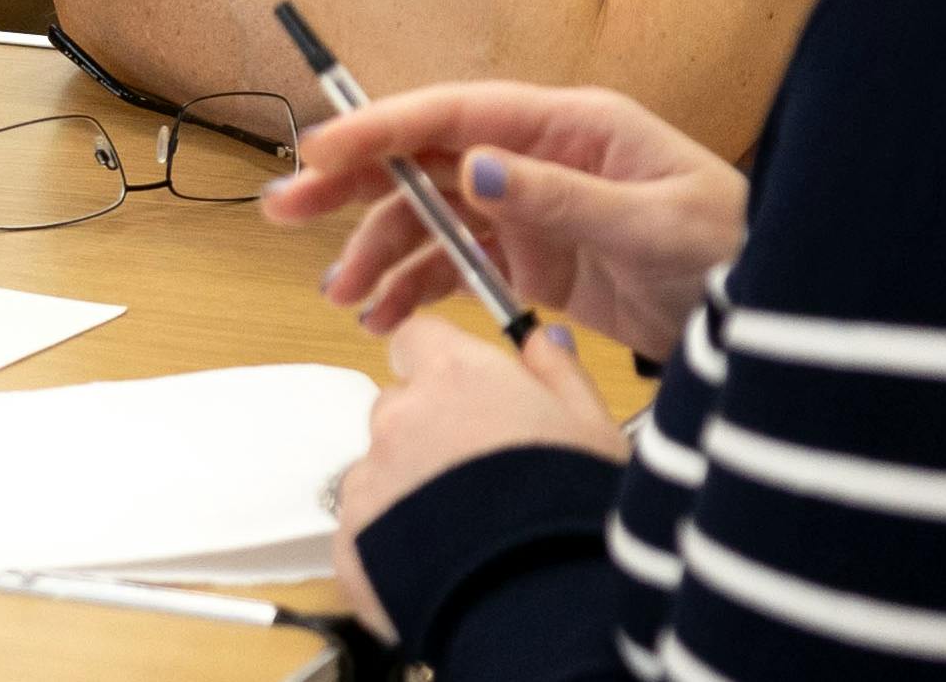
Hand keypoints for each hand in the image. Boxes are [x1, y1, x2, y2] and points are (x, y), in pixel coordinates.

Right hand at [264, 79, 743, 358]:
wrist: (768, 318)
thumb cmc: (732, 249)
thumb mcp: (655, 222)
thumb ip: (564, 196)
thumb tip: (476, 167)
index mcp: (568, 125)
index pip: (455, 114)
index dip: (381, 127)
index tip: (320, 149)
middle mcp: (535, 157)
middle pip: (423, 159)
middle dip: (352, 184)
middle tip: (285, 208)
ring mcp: (529, 208)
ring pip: (428, 219)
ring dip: (377, 252)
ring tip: (340, 295)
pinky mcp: (531, 258)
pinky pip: (454, 266)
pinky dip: (414, 289)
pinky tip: (384, 315)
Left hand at [331, 317, 623, 638]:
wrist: (544, 605)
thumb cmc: (576, 511)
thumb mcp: (594, 432)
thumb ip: (559, 374)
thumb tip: (541, 340)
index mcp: (454, 376)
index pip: (420, 340)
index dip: (444, 366)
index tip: (472, 396)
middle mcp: (397, 417)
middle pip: (400, 409)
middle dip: (433, 434)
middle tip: (485, 481)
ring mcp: (367, 477)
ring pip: (382, 471)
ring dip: (413, 491)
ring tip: (470, 533)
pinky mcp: (350, 538)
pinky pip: (368, 528)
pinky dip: (396, 542)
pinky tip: (444, 565)